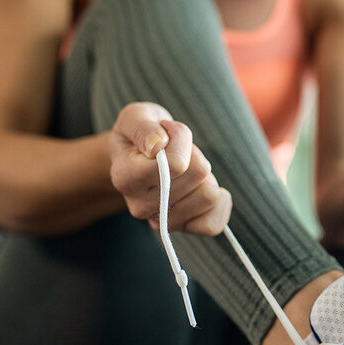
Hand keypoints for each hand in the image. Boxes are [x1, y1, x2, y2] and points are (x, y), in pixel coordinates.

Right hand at [109, 102, 231, 235]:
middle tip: (177, 152)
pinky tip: (205, 187)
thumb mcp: (137, 116)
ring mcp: (160, 221)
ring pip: (209, 196)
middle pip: (198, 174)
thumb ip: (143, 127)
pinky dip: (218, 202)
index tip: (168, 132)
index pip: (176, 164)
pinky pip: (213, 225)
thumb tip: (158, 145)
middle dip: (194, 156)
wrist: (138, 156)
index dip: (182, 141)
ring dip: (205, 176)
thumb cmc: (141, 133)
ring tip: (186, 169)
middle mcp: (139, 205)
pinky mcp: (181, 228)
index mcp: (125, 176)